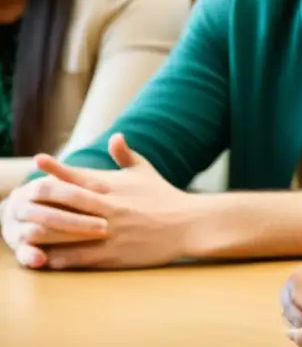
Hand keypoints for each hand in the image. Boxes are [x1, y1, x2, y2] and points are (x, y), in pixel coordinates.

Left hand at [5, 133, 197, 269]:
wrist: (189, 224)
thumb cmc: (166, 197)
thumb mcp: (147, 173)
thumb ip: (127, 156)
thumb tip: (116, 135)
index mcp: (115, 187)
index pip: (81, 175)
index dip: (57, 168)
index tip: (38, 160)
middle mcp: (110, 207)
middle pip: (68, 203)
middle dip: (42, 202)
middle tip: (18, 201)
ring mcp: (111, 232)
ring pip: (69, 233)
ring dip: (45, 234)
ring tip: (23, 234)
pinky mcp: (114, 254)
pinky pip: (81, 257)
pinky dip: (60, 258)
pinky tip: (45, 260)